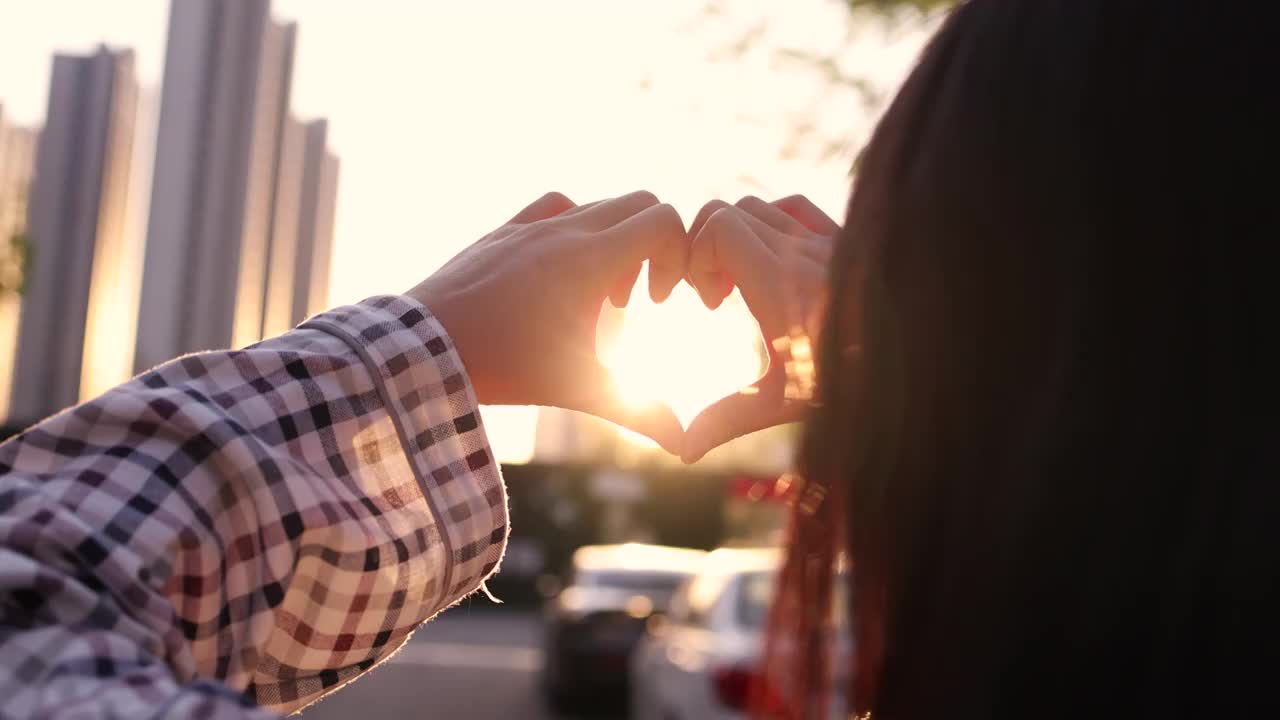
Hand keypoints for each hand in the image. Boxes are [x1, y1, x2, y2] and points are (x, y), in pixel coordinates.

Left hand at [408, 191, 688, 454]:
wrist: (422, 349)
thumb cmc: (504, 368)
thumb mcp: (577, 387)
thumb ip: (637, 412)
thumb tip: (683, 445)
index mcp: (590, 259)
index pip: (663, 220)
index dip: (679, 254)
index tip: (660, 301)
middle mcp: (564, 230)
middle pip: (638, 205)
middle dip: (653, 246)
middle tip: (637, 299)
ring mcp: (530, 225)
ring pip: (597, 206)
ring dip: (615, 240)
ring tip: (598, 294)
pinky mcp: (502, 231)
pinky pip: (555, 206)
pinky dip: (575, 227)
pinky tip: (562, 269)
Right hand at [681, 195, 839, 462]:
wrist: (918, 366)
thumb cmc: (852, 387)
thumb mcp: (783, 403)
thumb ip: (728, 419)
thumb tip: (684, 452)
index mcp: (781, 284)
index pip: (719, 227)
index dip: (696, 255)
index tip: (706, 301)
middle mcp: (802, 252)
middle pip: (728, 212)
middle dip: (706, 248)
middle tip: (714, 297)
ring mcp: (825, 241)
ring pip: (758, 207)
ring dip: (734, 236)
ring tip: (738, 284)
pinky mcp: (843, 240)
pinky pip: (794, 207)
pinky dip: (770, 222)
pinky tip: (770, 262)